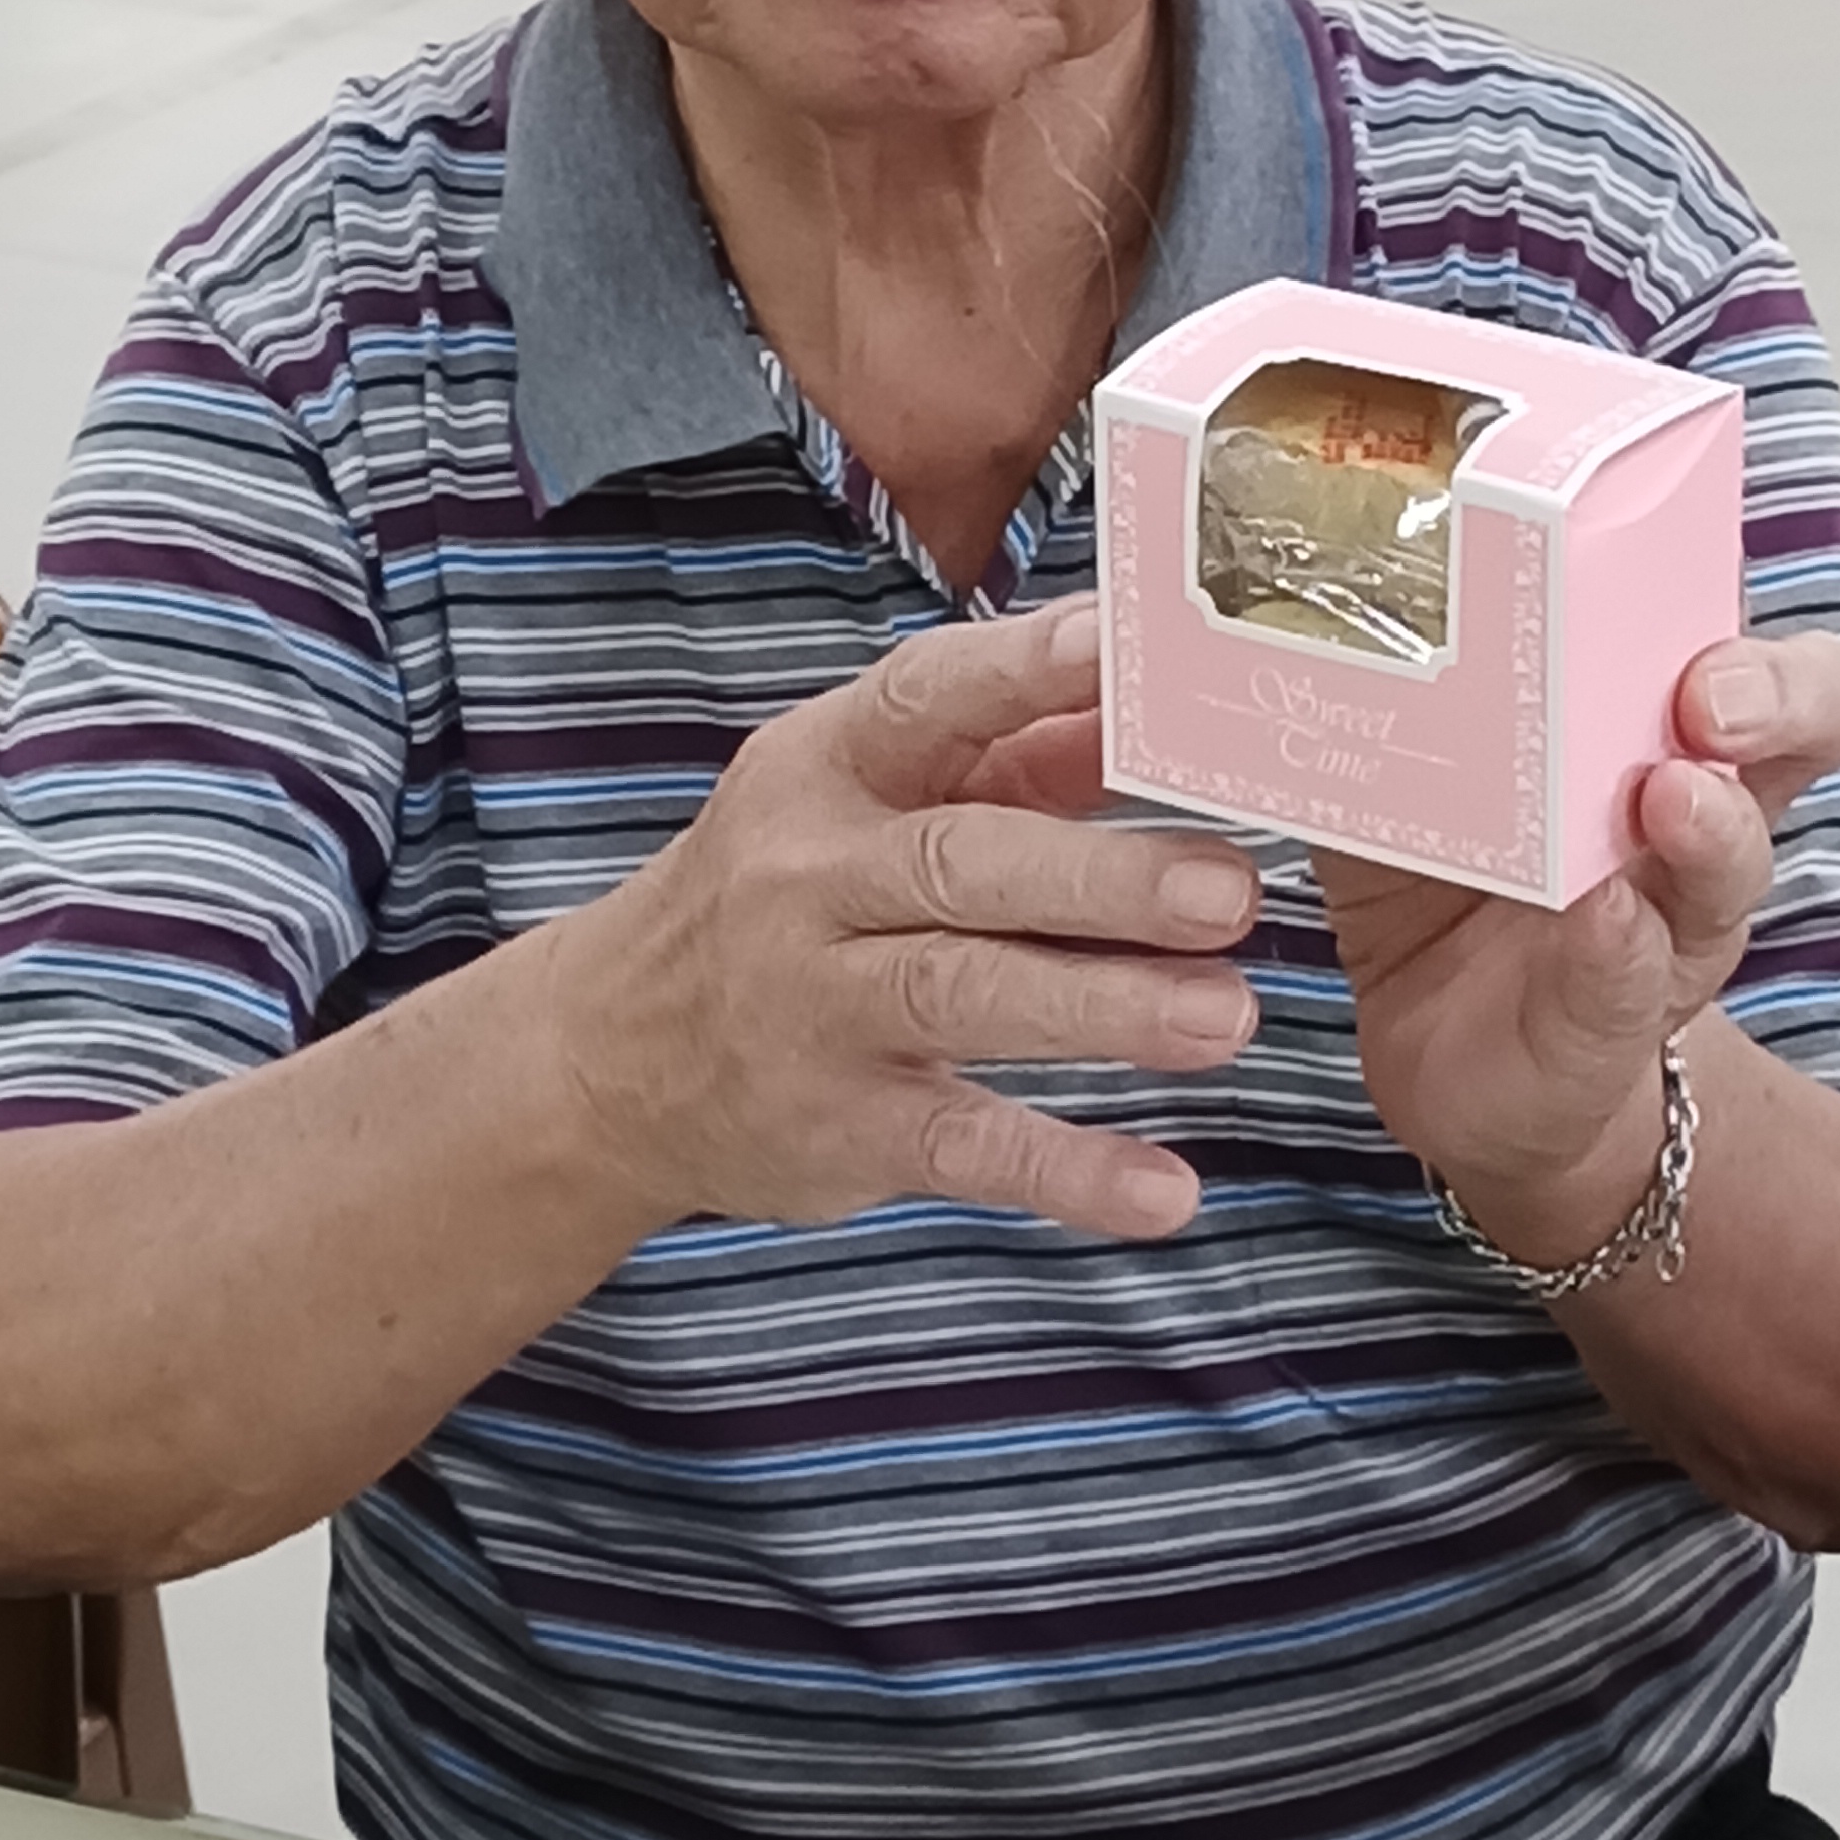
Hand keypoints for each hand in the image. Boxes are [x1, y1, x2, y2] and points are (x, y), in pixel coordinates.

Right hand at [563, 599, 1259, 1244]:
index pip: (930, 698)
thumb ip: (1018, 754)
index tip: (1128, 649)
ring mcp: (818, 1005)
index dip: (1027, 670)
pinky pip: (962, 1147)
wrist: (609, 1055)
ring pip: (964, 998)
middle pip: (963, 864)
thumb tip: (1166, 709)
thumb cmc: (785, 890)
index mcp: (827, 764)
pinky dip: (1065, 1172)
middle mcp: (811, 877)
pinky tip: (1161, 1190)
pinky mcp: (842, 1125)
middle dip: (1100, 878)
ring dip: (1101, 1010)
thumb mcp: (868, 795)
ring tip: (1226, 1016)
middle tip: (1230, 890)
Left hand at [1313, 631, 1839, 1274]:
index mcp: (1660, 723)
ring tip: (1668, 794)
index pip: (1776, 661)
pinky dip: (1616, 949)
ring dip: (1707, 825)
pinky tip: (1601, 918)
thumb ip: (1385, 678)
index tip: (1710, 625)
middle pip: (1793, 729)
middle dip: (1769, 698)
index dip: (1777, 646)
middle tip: (1708, 697)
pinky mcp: (1607, 1020)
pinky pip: (1631, 979)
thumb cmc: (1449, 867)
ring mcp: (1665, 922)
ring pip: (1729, 861)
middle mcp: (1693, 812)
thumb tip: (1286, 581)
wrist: (1455, 1050)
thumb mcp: (1416, 755)